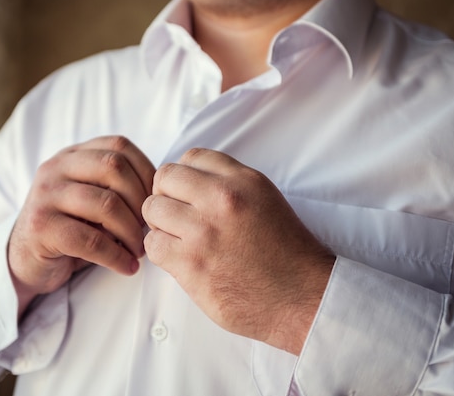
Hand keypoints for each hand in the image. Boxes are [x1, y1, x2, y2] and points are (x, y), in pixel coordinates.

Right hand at [9, 136, 154, 316]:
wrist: (25, 260)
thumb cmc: (71, 228)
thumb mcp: (93, 199)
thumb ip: (118, 187)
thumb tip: (162, 197)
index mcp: (72, 155)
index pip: (119, 145)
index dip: (146, 171)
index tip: (157, 201)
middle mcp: (55, 168)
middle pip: (114, 168)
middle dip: (140, 201)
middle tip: (149, 228)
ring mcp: (45, 195)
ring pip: (106, 204)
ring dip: (131, 232)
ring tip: (139, 250)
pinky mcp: (40, 227)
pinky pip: (90, 240)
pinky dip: (116, 256)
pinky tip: (127, 267)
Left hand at [141, 148, 333, 353]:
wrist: (301, 297)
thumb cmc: (285, 252)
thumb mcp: (264, 199)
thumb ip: (228, 184)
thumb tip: (188, 181)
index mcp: (242, 181)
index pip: (191, 156)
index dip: (183, 176)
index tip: (186, 193)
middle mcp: (222, 200)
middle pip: (165, 178)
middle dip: (165, 195)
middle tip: (176, 215)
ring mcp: (204, 232)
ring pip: (152, 209)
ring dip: (160, 224)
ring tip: (177, 238)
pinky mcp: (191, 264)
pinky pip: (153, 245)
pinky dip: (161, 251)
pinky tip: (178, 258)